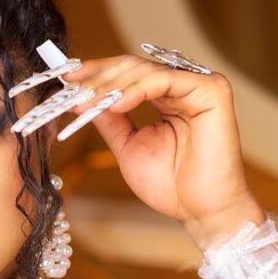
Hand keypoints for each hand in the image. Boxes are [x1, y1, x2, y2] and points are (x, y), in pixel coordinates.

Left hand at [13, 53, 265, 247]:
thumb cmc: (169, 185)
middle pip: (132, 66)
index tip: (64, 77)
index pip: (126, 73)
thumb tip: (81, 97)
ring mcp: (200, 85)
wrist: (199, 212)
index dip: (94, 73)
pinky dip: (136, 90)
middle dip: (97, 78)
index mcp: (166, 96)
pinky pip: (165, 81)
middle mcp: (184, 85)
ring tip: (85, 100)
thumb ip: (109, 120)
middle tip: (70, 88)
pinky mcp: (212, 91)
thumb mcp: (127, 146)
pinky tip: (115, 102)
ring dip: (109, 85)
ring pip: (144, 70)